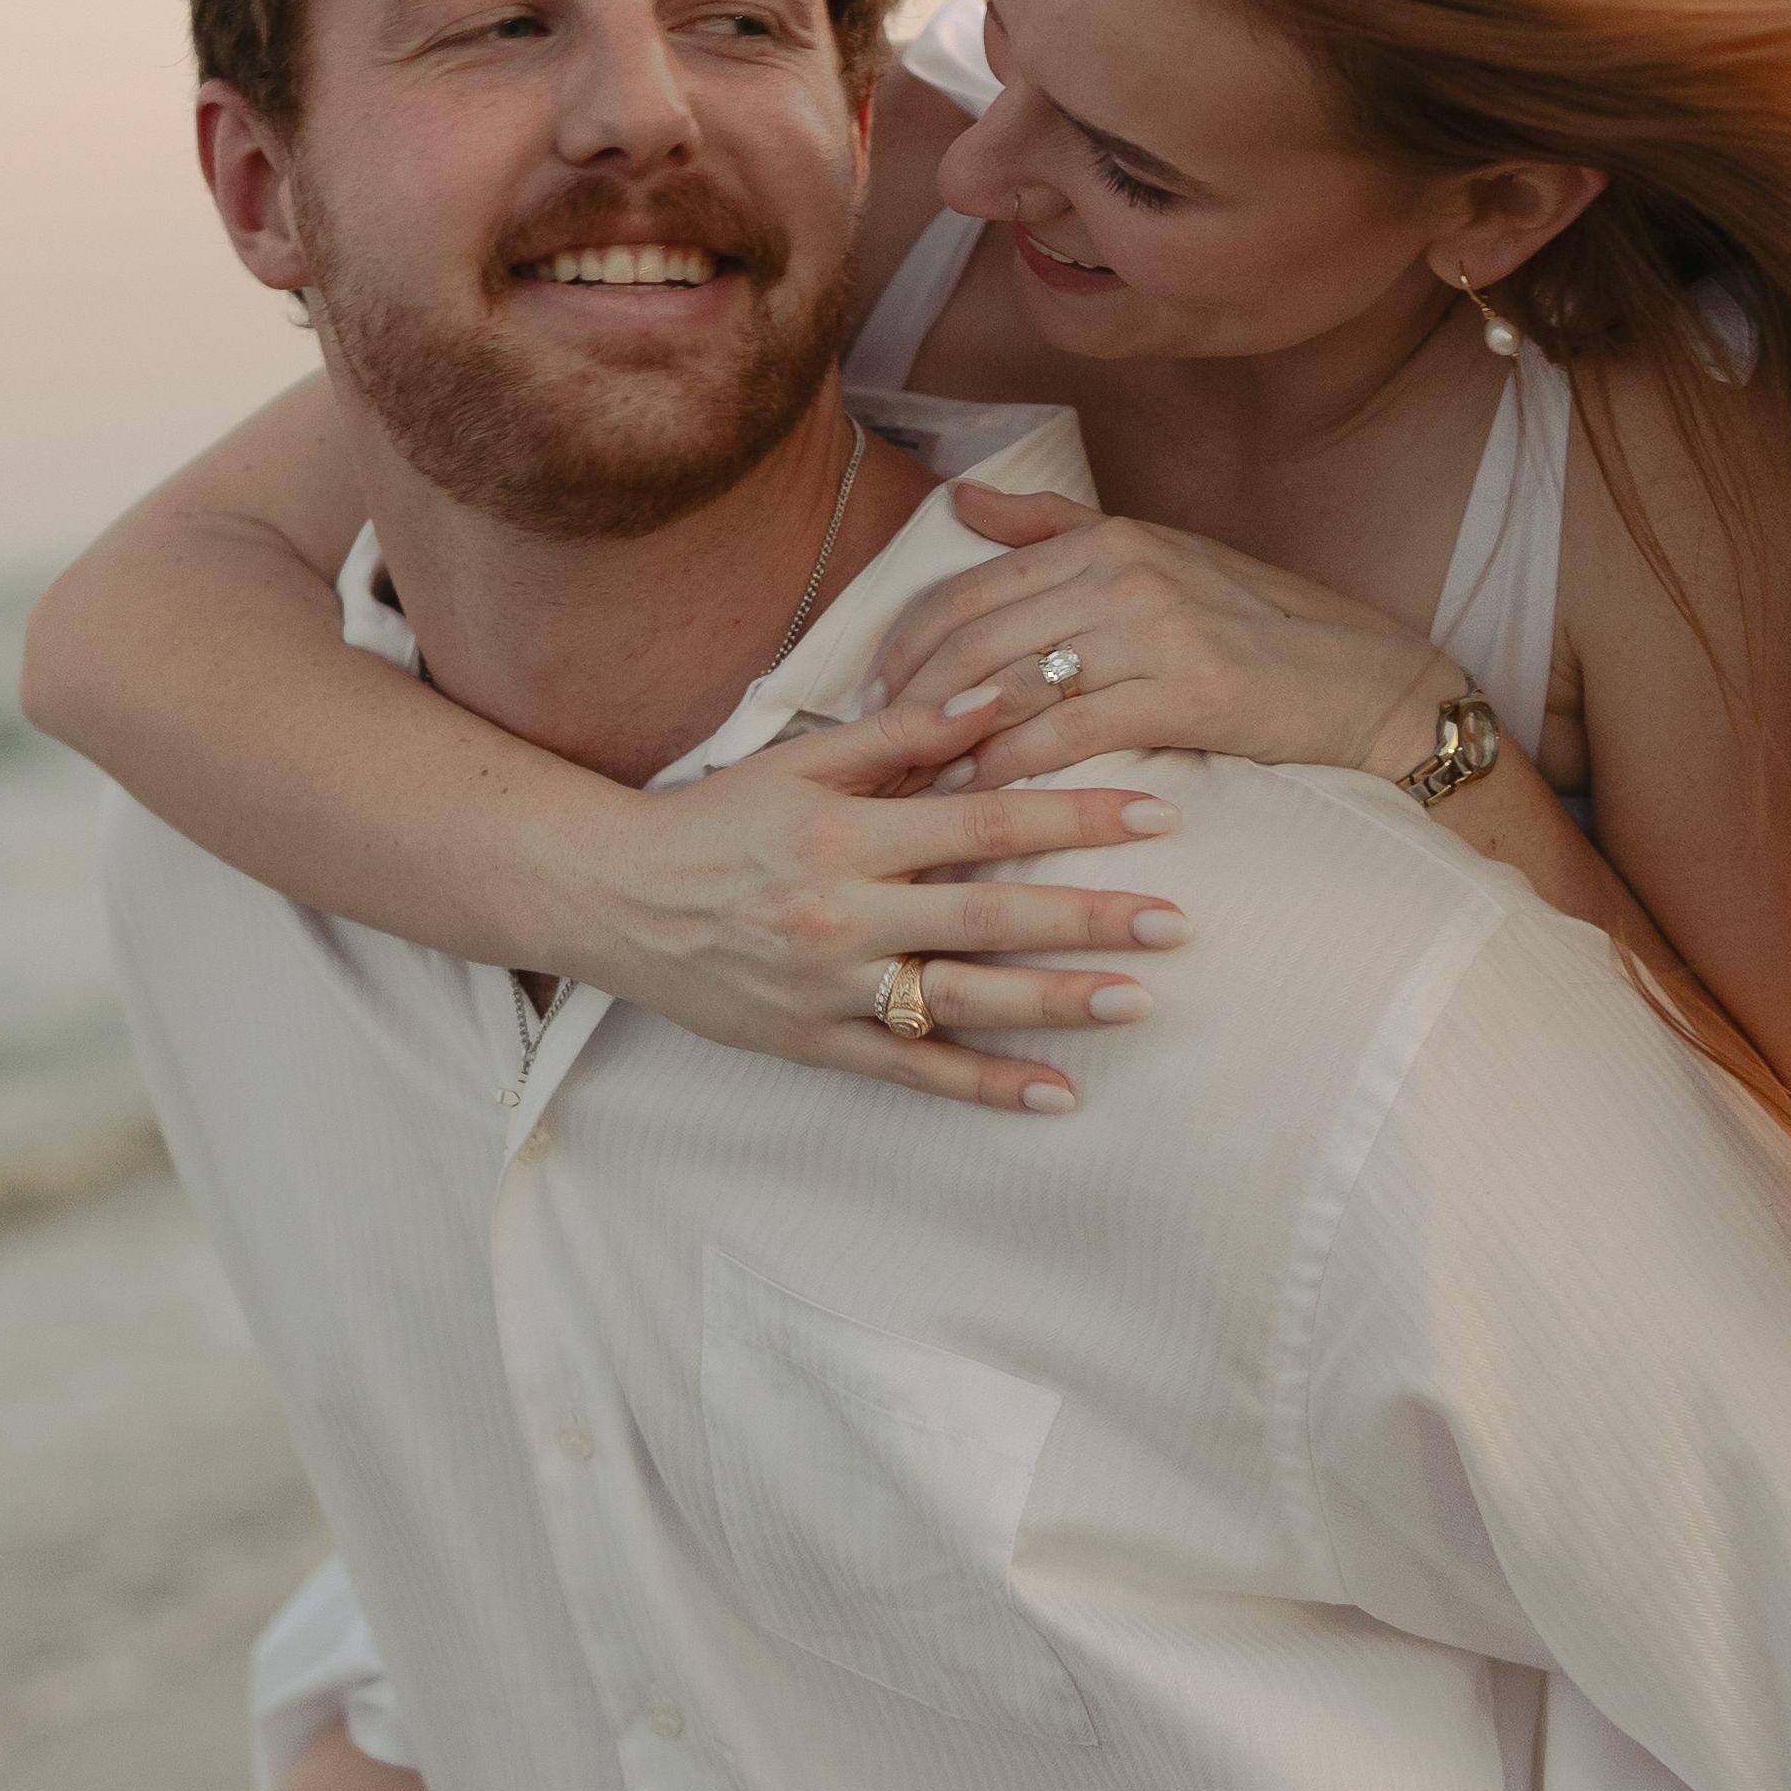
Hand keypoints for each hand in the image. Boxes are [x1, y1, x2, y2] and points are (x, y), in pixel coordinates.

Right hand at [543, 701, 1190, 1118]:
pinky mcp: (813, 1042)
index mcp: (844, 828)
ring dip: (1056, 1002)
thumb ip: (903, 730)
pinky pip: (913, 1071)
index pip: (982, 820)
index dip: (1073, 819)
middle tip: (1179, 921)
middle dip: (1090, 918)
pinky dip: (987, 1085)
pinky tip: (1060, 1093)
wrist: (611, 897)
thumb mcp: (799, 758)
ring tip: (1141, 1001)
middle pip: (987, 915)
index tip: (1157, 816)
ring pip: (961, 999)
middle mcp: (841, 910)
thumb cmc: (715, 818)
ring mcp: (828, 986)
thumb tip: (1001, 697)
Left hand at [871, 490, 1470, 791]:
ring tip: (903, 785)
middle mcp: (1126, 573)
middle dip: (905, 700)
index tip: (866, 697)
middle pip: (972, 637)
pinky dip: (1008, 768)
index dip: (902, 647)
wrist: (1378, 688)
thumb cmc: (1264, 633)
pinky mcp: (1188, 694)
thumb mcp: (1162, 559)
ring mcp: (1158, 630)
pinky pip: (1067, 732)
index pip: (967, 589)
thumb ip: (1055, 531)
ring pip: (1010, 683)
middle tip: (868, 752)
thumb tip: (962, 502)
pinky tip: (974, 799)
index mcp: (1111, 538)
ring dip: (944, 740)